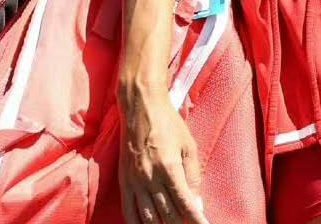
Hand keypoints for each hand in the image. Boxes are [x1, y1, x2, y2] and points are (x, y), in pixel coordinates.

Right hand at [119, 83, 210, 223]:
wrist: (141, 108)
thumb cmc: (169, 124)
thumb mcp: (189, 146)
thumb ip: (193, 177)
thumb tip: (197, 204)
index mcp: (169, 168)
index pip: (184, 203)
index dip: (195, 219)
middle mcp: (150, 178)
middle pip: (167, 214)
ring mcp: (135, 181)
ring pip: (148, 217)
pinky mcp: (124, 182)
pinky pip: (128, 211)